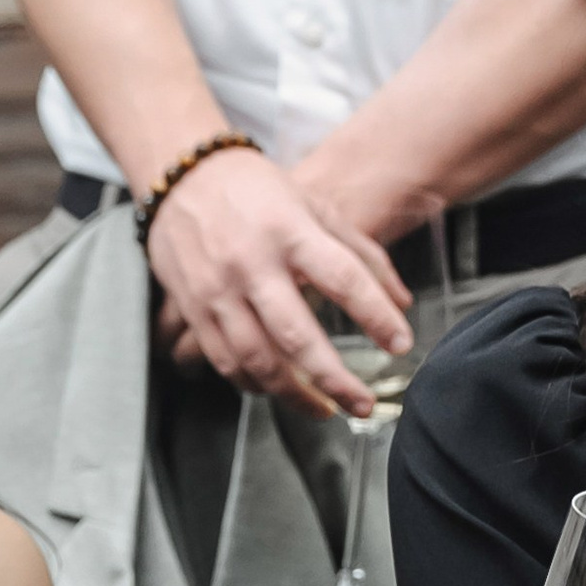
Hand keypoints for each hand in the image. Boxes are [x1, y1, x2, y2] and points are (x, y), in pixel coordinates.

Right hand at [143, 148, 408, 410]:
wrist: (181, 176)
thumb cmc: (258, 190)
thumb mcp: (315, 206)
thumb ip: (362, 253)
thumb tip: (403, 301)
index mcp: (291, 230)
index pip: (344, 279)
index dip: (377, 317)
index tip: (401, 345)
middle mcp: (253, 264)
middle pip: (297, 336)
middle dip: (334, 379)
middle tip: (363, 405)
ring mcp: (217, 289)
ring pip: (257, 360)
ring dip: (294, 395)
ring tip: (325, 409)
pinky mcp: (192, 308)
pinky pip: (225, 361)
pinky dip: (254, 384)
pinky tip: (278, 389)